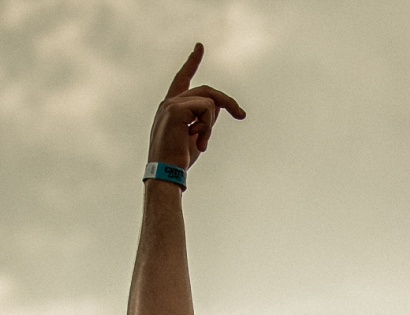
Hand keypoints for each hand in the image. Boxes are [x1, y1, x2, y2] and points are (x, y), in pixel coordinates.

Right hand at [147, 44, 245, 171]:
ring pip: (209, 101)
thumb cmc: (180, 159)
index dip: (192, 62)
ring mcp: (171, 104)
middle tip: (242, 115)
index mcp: (171, 107)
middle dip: (227, 102)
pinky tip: (196, 140)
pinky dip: (207, 127)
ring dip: (211, 125)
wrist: (167, 173)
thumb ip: (205, 118)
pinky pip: (206, 108)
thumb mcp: (197, 135)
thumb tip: (218, 105)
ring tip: (201, 143)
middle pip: (207, 91)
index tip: (199, 47)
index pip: (183, 79)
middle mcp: (169, 102)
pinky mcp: (175, 109)